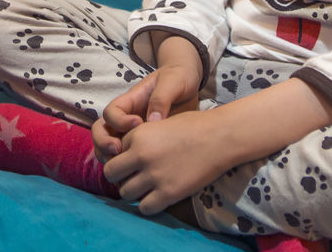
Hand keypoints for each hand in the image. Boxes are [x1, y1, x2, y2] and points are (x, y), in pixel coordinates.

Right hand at [91, 61, 199, 160]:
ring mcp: (133, 133)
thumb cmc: (178, 78)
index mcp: (130, 101)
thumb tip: (153, 121)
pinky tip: (141, 170)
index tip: (138, 123)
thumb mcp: (172, 82)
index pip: (111, 112)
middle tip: (118, 151)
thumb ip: (161, 98)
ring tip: (127, 165)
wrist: (190, 85)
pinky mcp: (144, 145)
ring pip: (109, 147)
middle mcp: (126, 118)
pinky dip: (127, 166)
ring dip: (110, 157)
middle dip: (103, 142)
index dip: (118, 120)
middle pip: (101, 131)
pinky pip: (128, 157)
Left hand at [102, 109, 225, 214]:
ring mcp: (154, 175)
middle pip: (111, 173)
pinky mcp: (168, 193)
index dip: (124, 156)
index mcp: (137, 135)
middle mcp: (141, 155)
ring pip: (125, 192)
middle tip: (133, 177)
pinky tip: (157, 198)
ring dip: (133, 191)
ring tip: (147, 187)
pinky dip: (148, 205)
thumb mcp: (160, 123)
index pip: (114, 152)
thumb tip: (128, 153)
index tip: (135, 160)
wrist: (220, 137)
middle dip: (119, 176)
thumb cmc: (194, 126)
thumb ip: (141, 138)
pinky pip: (144, 208)